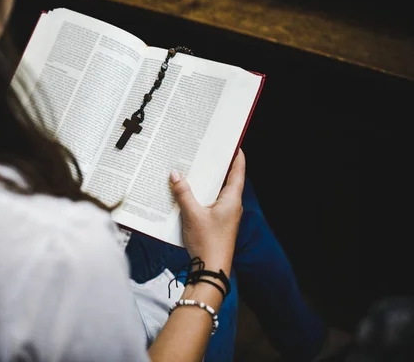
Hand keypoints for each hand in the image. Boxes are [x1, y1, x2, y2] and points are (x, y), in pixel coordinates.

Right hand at [170, 149, 245, 272]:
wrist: (211, 270)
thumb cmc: (208, 242)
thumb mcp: (192, 214)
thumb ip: (183, 193)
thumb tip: (175, 174)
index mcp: (231, 199)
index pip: (238, 171)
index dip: (237, 156)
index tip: (233, 142)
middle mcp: (230, 205)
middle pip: (226, 180)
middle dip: (217, 166)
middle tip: (207, 151)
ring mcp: (224, 215)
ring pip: (216, 192)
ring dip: (206, 182)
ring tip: (193, 168)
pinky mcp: (216, 223)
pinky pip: (209, 203)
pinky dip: (200, 196)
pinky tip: (186, 193)